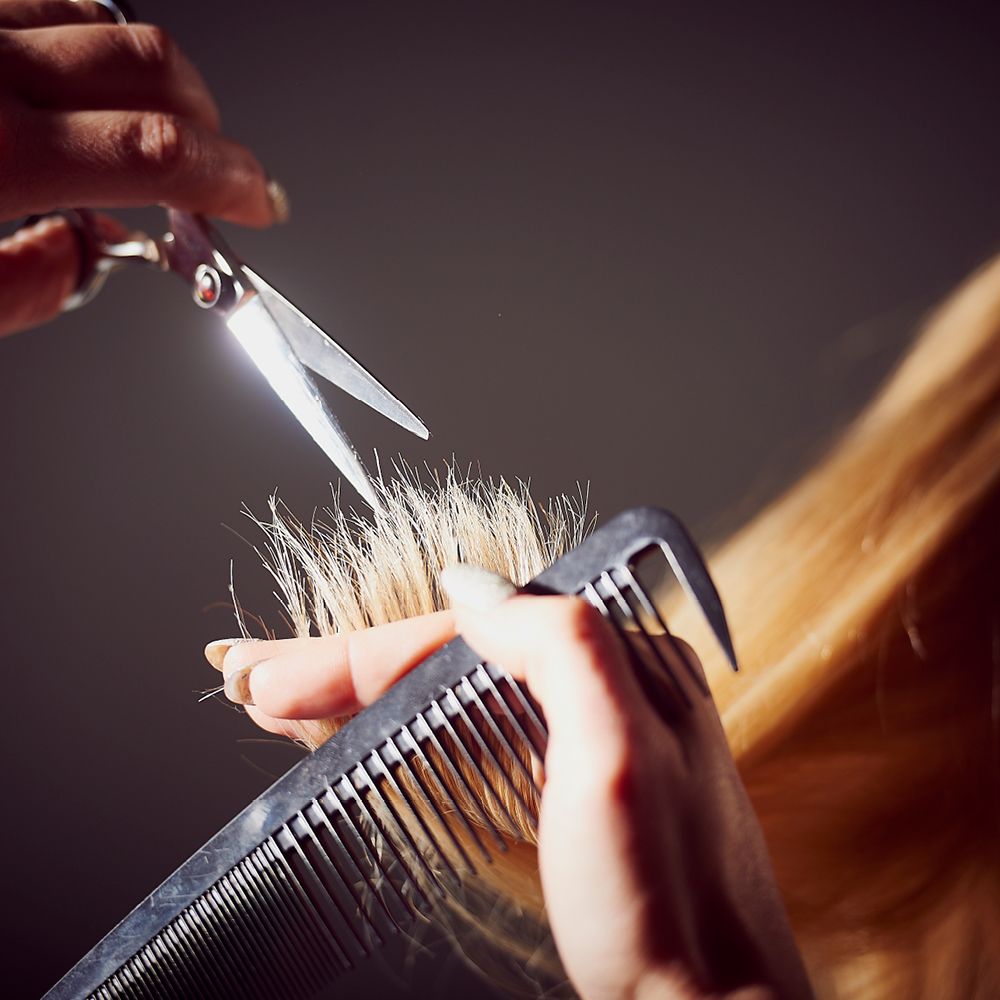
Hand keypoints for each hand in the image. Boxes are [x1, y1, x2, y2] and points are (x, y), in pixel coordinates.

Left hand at [0, 0, 285, 336]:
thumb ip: (14, 289)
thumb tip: (72, 261)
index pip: (157, 152)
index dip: (230, 178)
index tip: (258, 200)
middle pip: (151, 67)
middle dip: (209, 124)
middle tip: (216, 171)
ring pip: (105, 22)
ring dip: (153, 79)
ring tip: (152, 129)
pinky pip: (49, 3)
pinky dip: (88, 42)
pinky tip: (79, 83)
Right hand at [205, 587, 811, 999]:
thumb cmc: (669, 905)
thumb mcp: (616, 757)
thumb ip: (559, 645)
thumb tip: (471, 588)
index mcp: (624, 663)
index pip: (465, 637)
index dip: (363, 655)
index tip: (277, 678)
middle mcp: (605, 690)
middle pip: (453, 659)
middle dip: (350, 667)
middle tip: (258, 679)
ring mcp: (582, 739)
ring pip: (452, 692)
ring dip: (365, 691)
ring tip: (289, 696)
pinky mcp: (563, 788)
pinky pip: (469, 732)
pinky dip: (406, 725)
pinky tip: (364, 724)